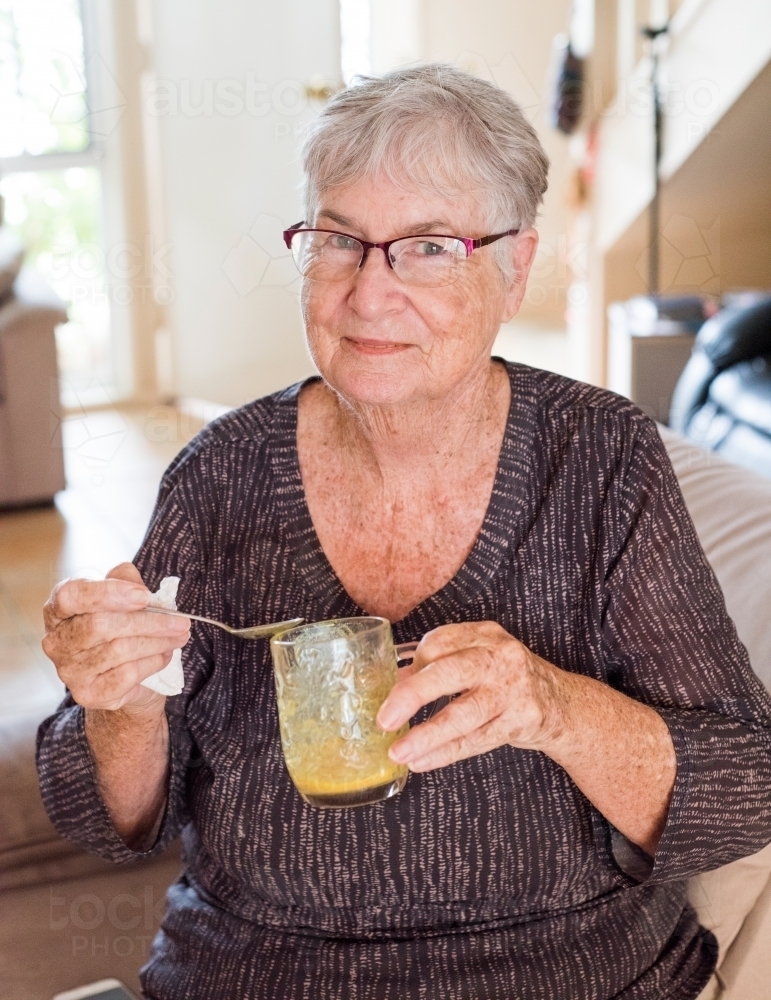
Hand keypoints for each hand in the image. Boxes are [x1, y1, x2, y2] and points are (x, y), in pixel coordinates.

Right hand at [42, 562, 190, 716]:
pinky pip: (127, 674)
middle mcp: (56, 641)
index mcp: (59, 610)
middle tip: (181, 621)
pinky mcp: (88, 694)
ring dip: (158, 641)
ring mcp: (70, 671)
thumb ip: (125, 581)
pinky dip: (153, 662)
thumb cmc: (120, 628)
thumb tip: (135, 584)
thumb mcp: (122, 597)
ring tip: (180, 636)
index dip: (108, 592)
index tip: (145, 596)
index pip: (71, 595)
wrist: (123, 678)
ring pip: (119, 650)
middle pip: (100, 625)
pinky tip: (165, 655)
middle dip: (148, 621)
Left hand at [377, 621, 565, 770]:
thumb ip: (441, 667)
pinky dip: (446, 752)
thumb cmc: (509, 681)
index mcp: (484, 635)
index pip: (438, 644)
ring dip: (426, 735)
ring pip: (463, 714)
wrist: (563, 704)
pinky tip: (422, 761)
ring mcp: (514, 689)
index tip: (392, 690)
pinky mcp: (523, 719)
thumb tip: (394, 685)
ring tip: (398, 752)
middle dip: (412, 696)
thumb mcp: (480, 661)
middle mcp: (500, 657)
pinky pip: (477, 740)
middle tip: (385, 719)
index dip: (412, 669)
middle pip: (450, 672)